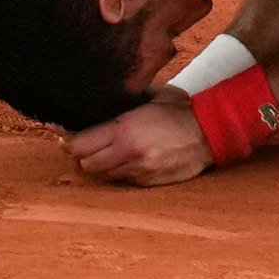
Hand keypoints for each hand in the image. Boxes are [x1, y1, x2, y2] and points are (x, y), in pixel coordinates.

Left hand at [66, 91, 212, 185]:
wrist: (212, 131)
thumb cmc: (181, 109)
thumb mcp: (150, 96)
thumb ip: (123, 101)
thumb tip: (100, 101)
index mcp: (124, 128)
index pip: (79, 145)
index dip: (69, 142)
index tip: (66, 137)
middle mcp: (128, 152)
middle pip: (86, 164)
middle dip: (83, 155)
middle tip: (86, 146)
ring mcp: (140, 170)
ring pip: (103, 175)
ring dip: (102, 165)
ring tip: (109, 153)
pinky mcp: (150, 181)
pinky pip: (124, 180)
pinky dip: (122, 172)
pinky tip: (130, 159)